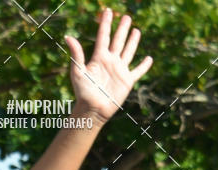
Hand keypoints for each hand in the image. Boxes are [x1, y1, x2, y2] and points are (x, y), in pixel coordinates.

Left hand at [65, 9, 152, 123]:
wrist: (93, 110)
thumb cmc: (83, 93)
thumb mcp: (77, 72)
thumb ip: (76, 54)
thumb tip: (68, 36)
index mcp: (99, 58)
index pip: (103, 36)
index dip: (106, 23)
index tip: (108, 11)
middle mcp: (110, 61)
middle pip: (118, 41)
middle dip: (122, 29)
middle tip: (126, 17)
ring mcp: (119, 70)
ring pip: (128, 52)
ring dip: (132, 42)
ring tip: (136, 30)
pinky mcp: (127, 81)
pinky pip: (138, 71)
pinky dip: (144, 66)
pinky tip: (148, 59)